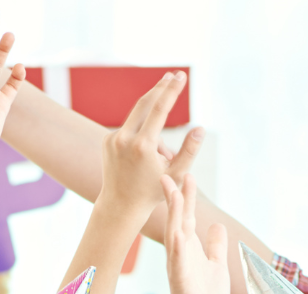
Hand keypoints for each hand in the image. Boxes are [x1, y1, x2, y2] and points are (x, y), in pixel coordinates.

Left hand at [99, 72, 200, 215]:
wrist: (120, 205)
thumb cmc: (153, 191)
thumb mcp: (176, 174)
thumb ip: (190, 150)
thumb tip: (200, 128)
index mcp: (142, 146)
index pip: (159, 109)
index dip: (171, 90)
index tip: (180, 76)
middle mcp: (124, 139)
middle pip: (145, 103)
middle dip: (160, 88)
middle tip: (173, 75)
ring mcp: (112, 139)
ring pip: (139, 120)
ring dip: (154, 126)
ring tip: (160, 159)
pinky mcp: (107, 141)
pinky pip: (130, 130)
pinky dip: (141, 136)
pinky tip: (143, 160)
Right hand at [161, 172, 228, 293]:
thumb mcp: (217, 264)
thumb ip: (215, 245)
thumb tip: (216, 226)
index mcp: (188, 248)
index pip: (185, 216)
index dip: (186, 196)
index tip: (187, 175)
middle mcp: (180, 253)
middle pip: (177, 218)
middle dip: (175, 195)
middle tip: (172, 171)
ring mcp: (178, 265)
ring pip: (174, 233)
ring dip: (173, 213)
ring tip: (172, 192)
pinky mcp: (180, 279)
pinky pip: (178, 259)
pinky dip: (177, 245)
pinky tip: (178, 232)